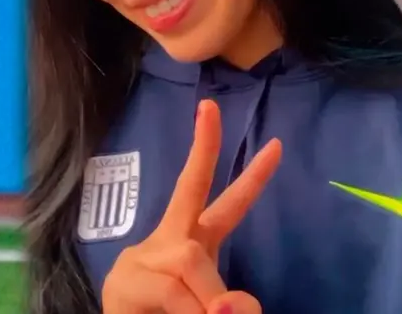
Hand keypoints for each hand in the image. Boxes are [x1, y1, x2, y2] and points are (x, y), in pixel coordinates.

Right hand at [101, 99, 281, 313]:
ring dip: (208, 299)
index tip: (276, 145)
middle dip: (202, 148)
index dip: (253, 179)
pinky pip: (171, 289)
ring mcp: (143, 260)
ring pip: (190, 258)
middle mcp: (167, 244)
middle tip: (210, 107)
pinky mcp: (124, 282)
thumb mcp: (210, 310)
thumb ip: (226, 302)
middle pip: (187, 189)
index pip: (226, 208)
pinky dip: (191, 311)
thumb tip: (230, 305)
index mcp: (192, 248)